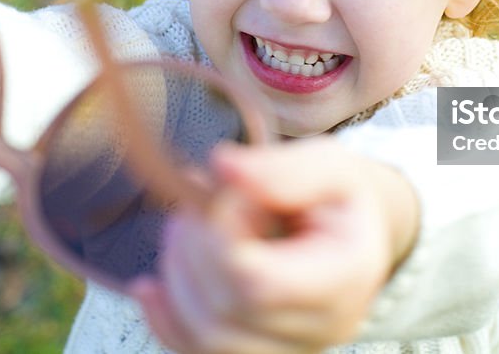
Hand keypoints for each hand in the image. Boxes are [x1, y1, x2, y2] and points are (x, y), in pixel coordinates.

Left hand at [129, 138, 419, 353]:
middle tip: (196, 198)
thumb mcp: (327, 163)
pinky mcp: (259, 352)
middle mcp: (325, 327)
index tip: (221, 188)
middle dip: (191, 250)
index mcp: (347, 277)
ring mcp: (291, 349)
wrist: (350, 227)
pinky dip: (166, 319)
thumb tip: (222, 165)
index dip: (219, 234)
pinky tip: (149, 287)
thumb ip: (281, 168)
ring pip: (207, 341)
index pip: (258, 283)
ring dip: (176, 279)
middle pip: (225, 313)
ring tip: (184, 226)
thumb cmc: (336, 193)